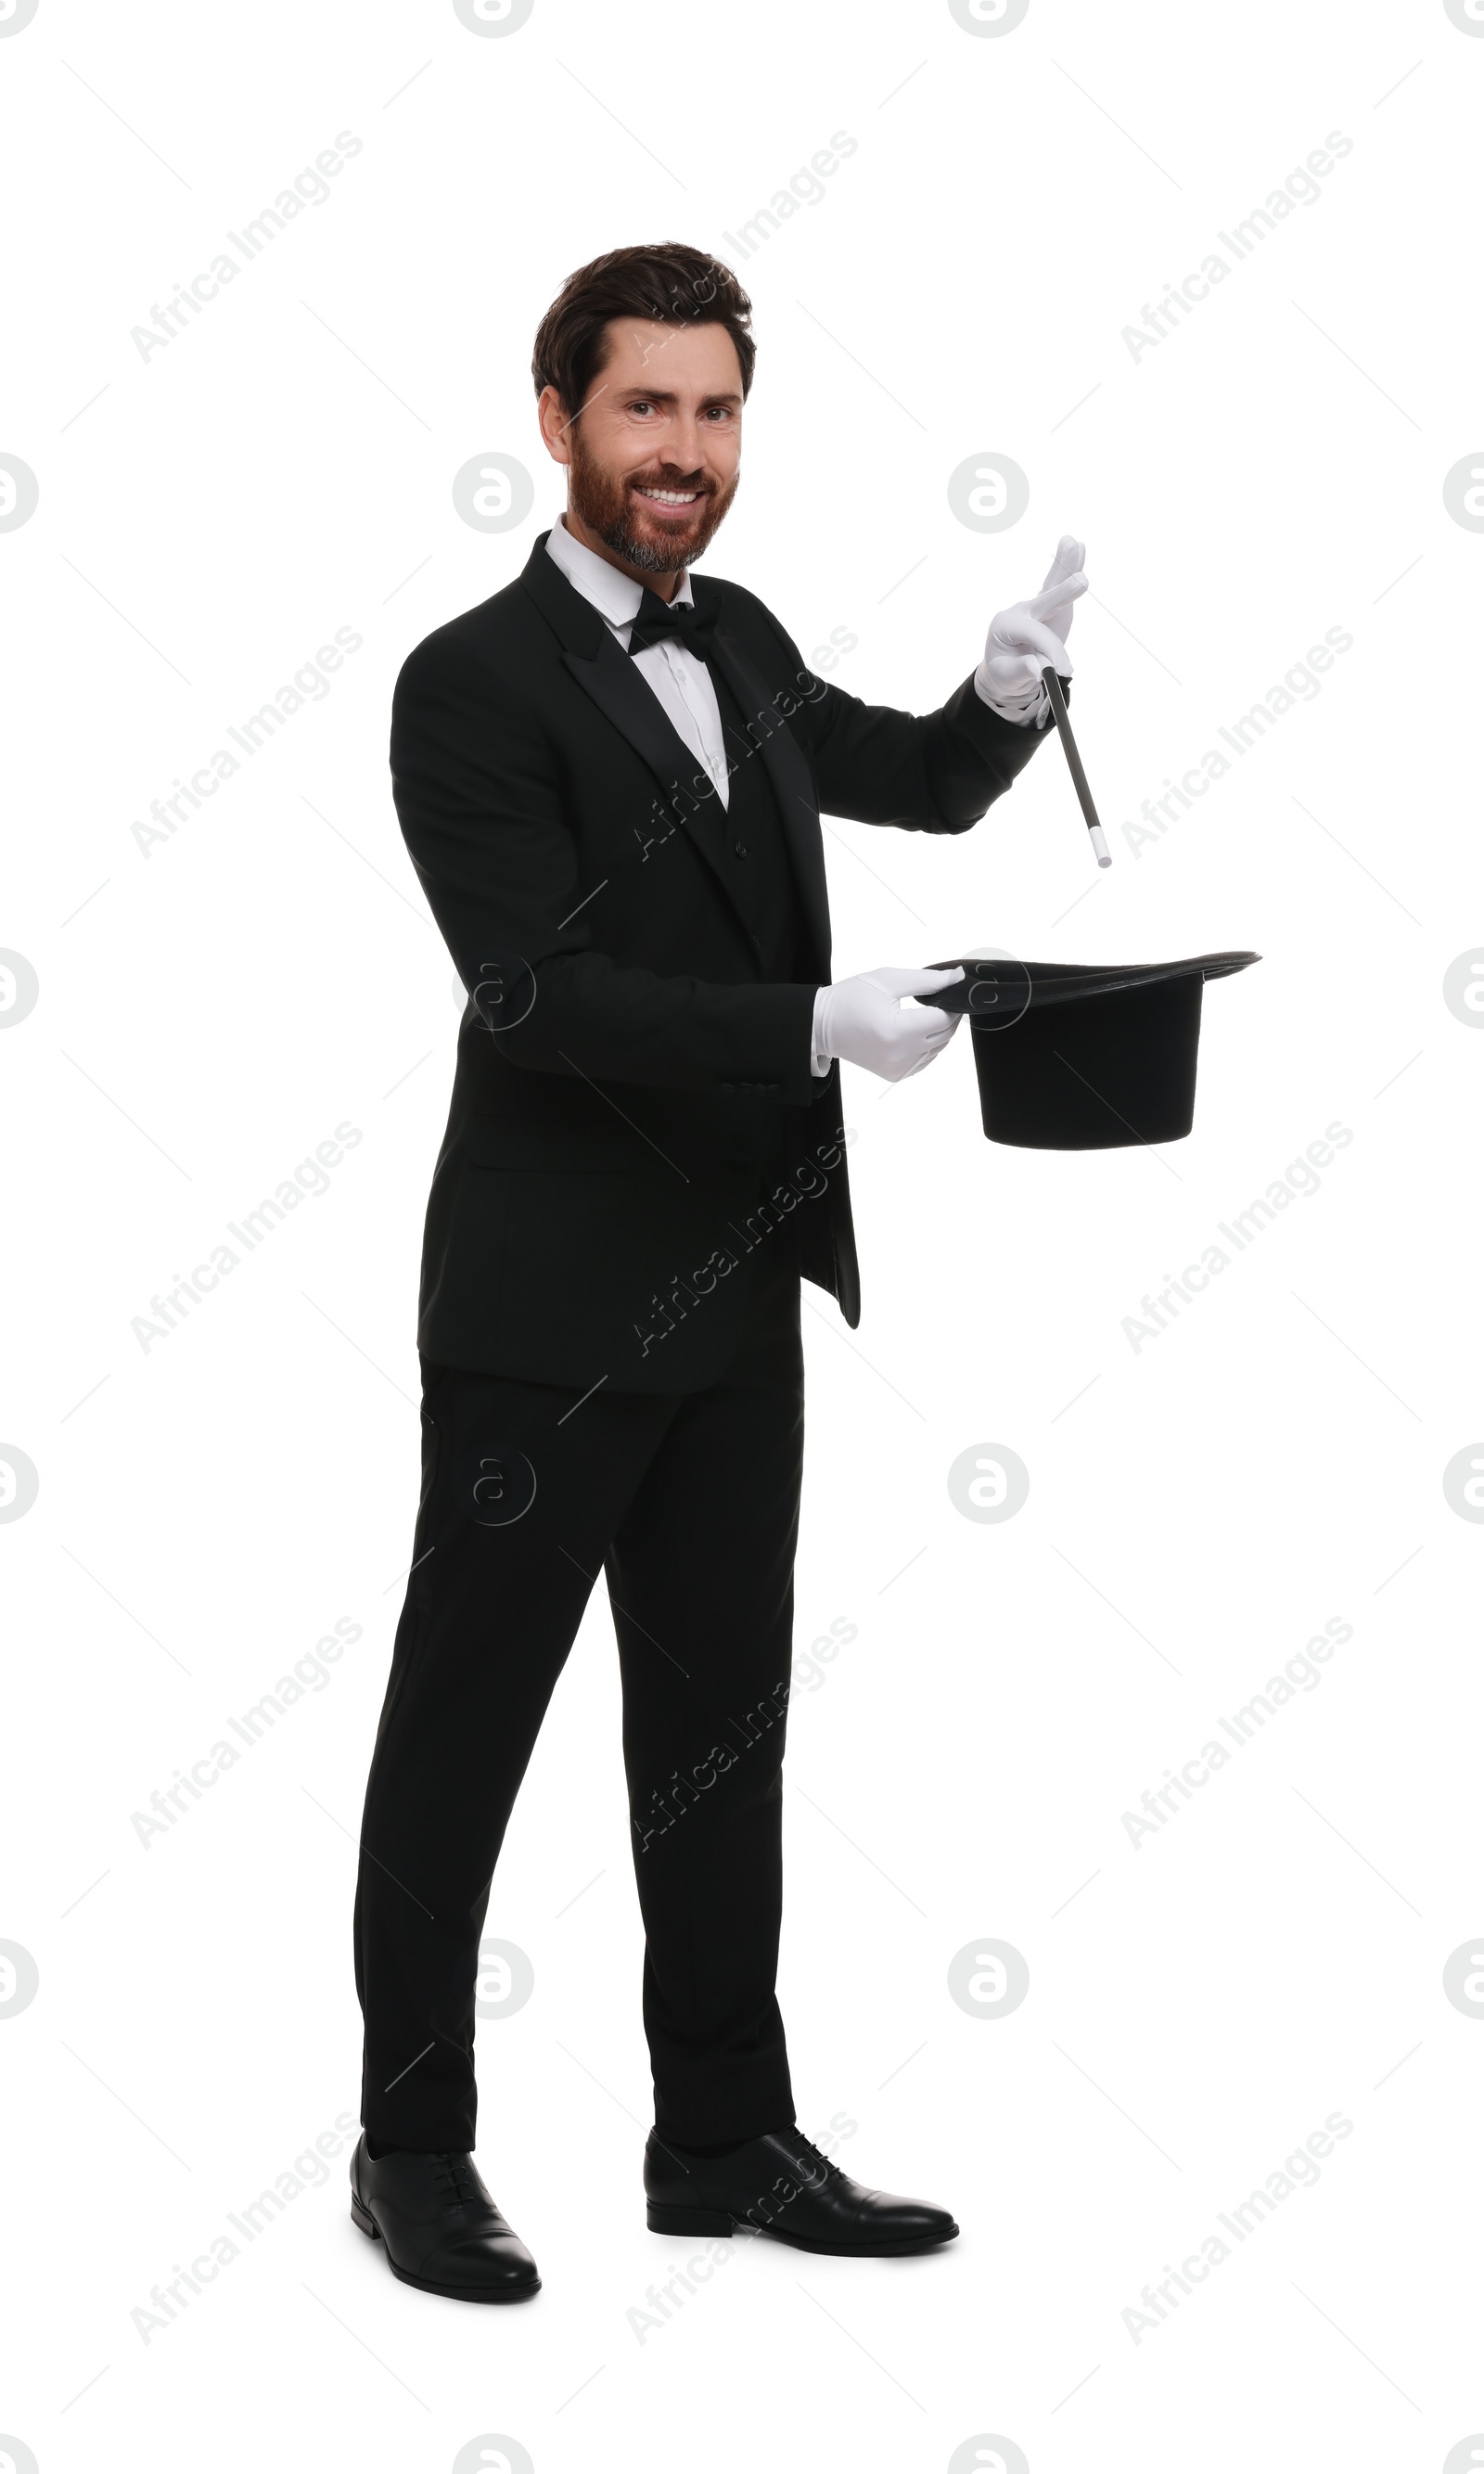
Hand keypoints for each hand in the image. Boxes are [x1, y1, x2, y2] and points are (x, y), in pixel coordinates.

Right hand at [815, 966, 964, 1083]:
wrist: (822, 1026)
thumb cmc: (849, 1000)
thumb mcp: (887, 980)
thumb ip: (927, 980)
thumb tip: (956, 978)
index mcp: (897, 1031)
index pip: (943, 1018)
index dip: (951, 1003)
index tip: (946, 991)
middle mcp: (900, 1055)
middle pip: (945, 1035)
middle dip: (947, 1016)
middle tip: (935, 1000)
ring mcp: (899, 1069)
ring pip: (938, 1048)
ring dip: (936, 1031)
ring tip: (917, 1015)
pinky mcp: (896, 1075)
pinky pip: (926, 1060)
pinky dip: (926, 1045)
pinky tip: (911, 1032)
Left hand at [977, 534, 1087, 720]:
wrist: (1006, 669)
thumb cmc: (1005, 673)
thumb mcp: (1007, 677)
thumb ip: (1023, 670)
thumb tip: (1040, 669)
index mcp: (1006, 625)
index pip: (1035, 635)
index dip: (1053, 651)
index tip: (1065, 671)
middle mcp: (1021, 610)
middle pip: (1043, 600)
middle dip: (1063, 593)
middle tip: (1082, 581)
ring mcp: (1035, 605)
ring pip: (1052, 586)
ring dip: (1066, 566)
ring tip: (1076, 544)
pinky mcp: (1050, 606)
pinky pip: (1060, 586)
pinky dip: (1071, 567)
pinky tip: (1082, 548)